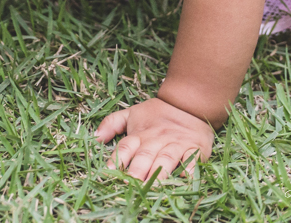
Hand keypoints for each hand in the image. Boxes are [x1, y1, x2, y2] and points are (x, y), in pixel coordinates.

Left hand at [96, 97, 214, 181]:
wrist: (187, 103)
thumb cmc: (156, 113)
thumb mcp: (131, 114)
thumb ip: (111, 123)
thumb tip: (95, 137)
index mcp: (139, 134)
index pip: (125, 147)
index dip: (116, 160)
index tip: (108, 173)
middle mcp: (156, 140)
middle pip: (145, 156)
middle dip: (137, 170)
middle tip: (130, 184)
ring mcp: (176, 144)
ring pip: (166, 159)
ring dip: (159, 173)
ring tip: (152, 186)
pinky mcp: (195, 148)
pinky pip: (192, 158)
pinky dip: (190, 168)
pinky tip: (186, 177)